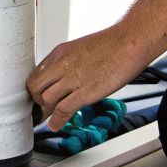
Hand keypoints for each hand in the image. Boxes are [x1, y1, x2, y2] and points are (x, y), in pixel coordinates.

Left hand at [28, 24, 153, 131]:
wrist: (130, 42)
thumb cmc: (112, 44)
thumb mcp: (81, 48)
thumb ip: (69, 62)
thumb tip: (64, 76)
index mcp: (60, 52)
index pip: (36, 74)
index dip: (36, 89)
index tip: (39, 96)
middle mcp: (62, 64)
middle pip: (35, 87)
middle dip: (37, 100)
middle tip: (43, 108)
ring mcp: (73, 78)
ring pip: (46, 99)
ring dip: (47, 110)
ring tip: (52, 116)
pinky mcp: (85, 92)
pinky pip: (63, 110)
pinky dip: (57, 121)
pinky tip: (56, 125)